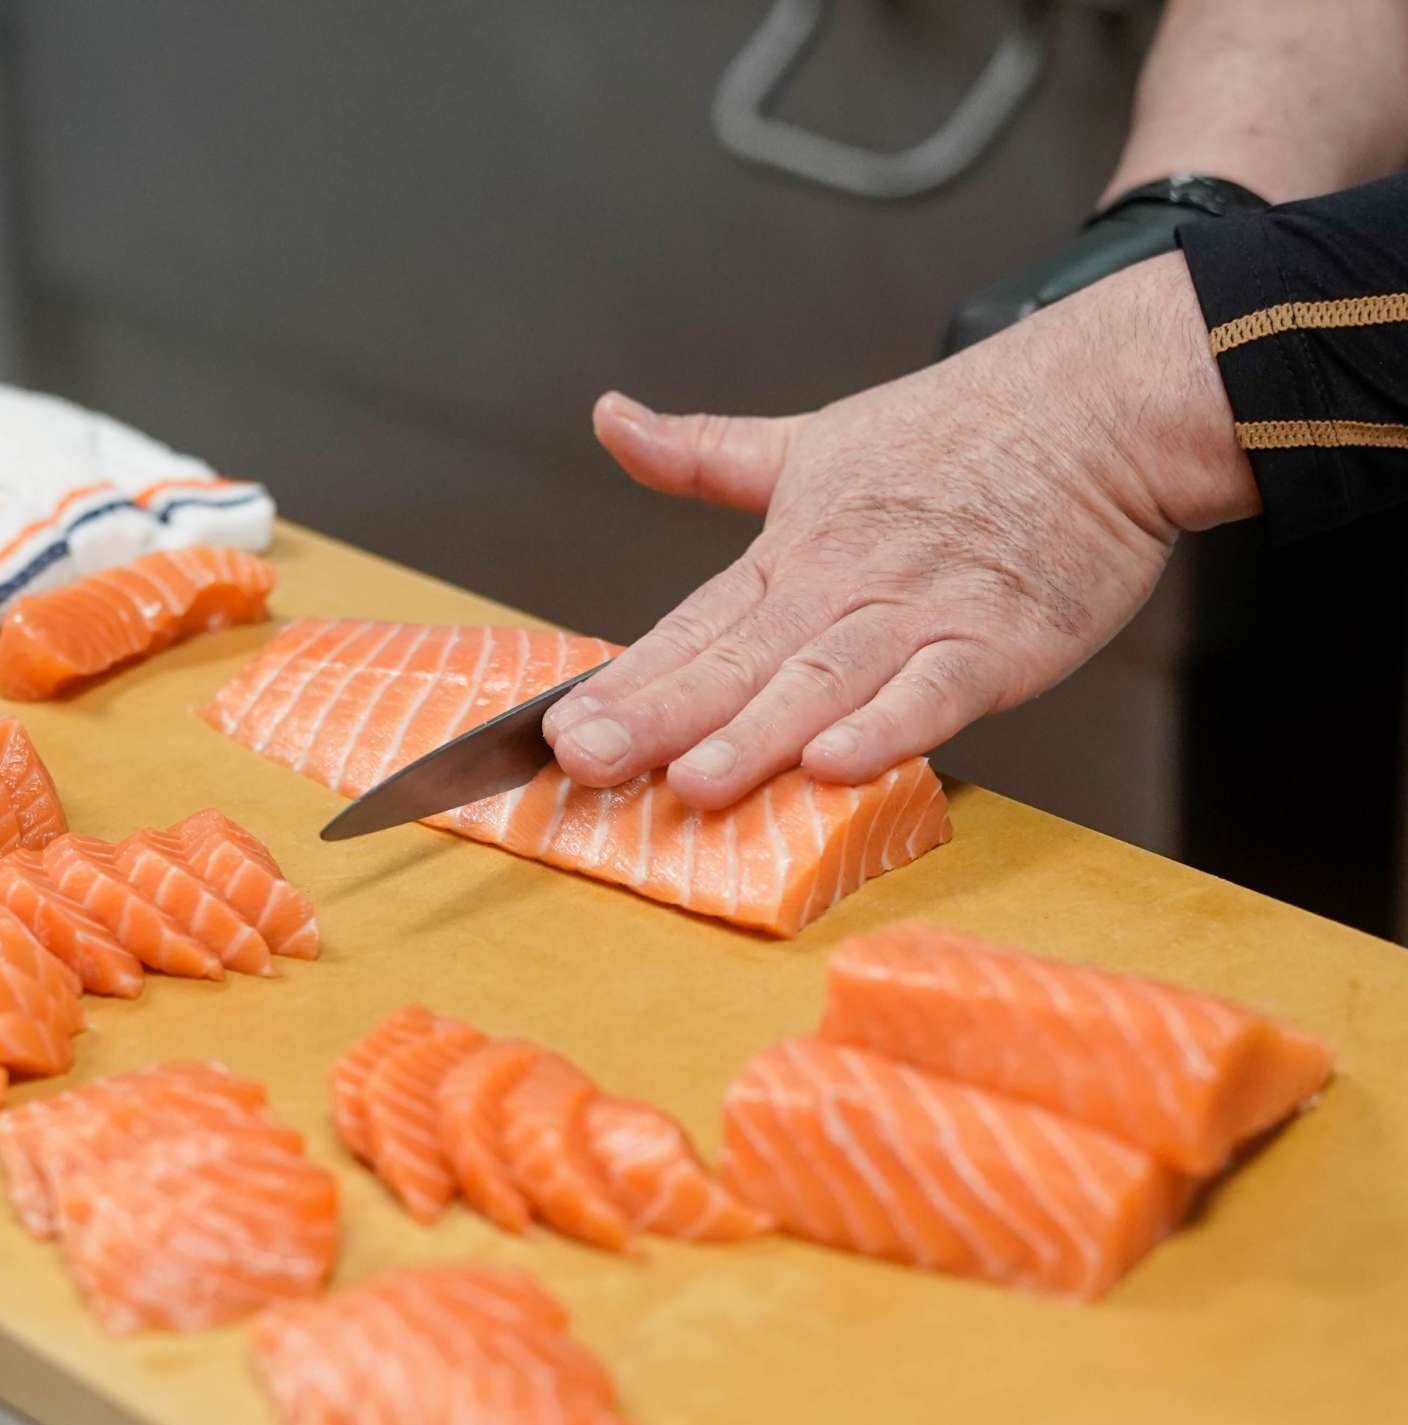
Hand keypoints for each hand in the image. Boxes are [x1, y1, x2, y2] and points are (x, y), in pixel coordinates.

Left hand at [543, 253, 1259, 805]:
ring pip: (824, 681)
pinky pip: (936, 690)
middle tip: (590, 764)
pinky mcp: (1000, 642)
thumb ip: (704, 454)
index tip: (558, 732)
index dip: (626, 683)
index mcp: (792, 551)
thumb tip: (612, 418)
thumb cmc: (963, 435)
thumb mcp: (810, 441)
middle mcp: (843, 585)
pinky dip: (891, 726)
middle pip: (738, 662)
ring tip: (695, 782)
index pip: (692, 629)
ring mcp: (920, 614)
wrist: (1104, 403)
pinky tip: (840, 763)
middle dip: (659, 718)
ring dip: (759, 734)